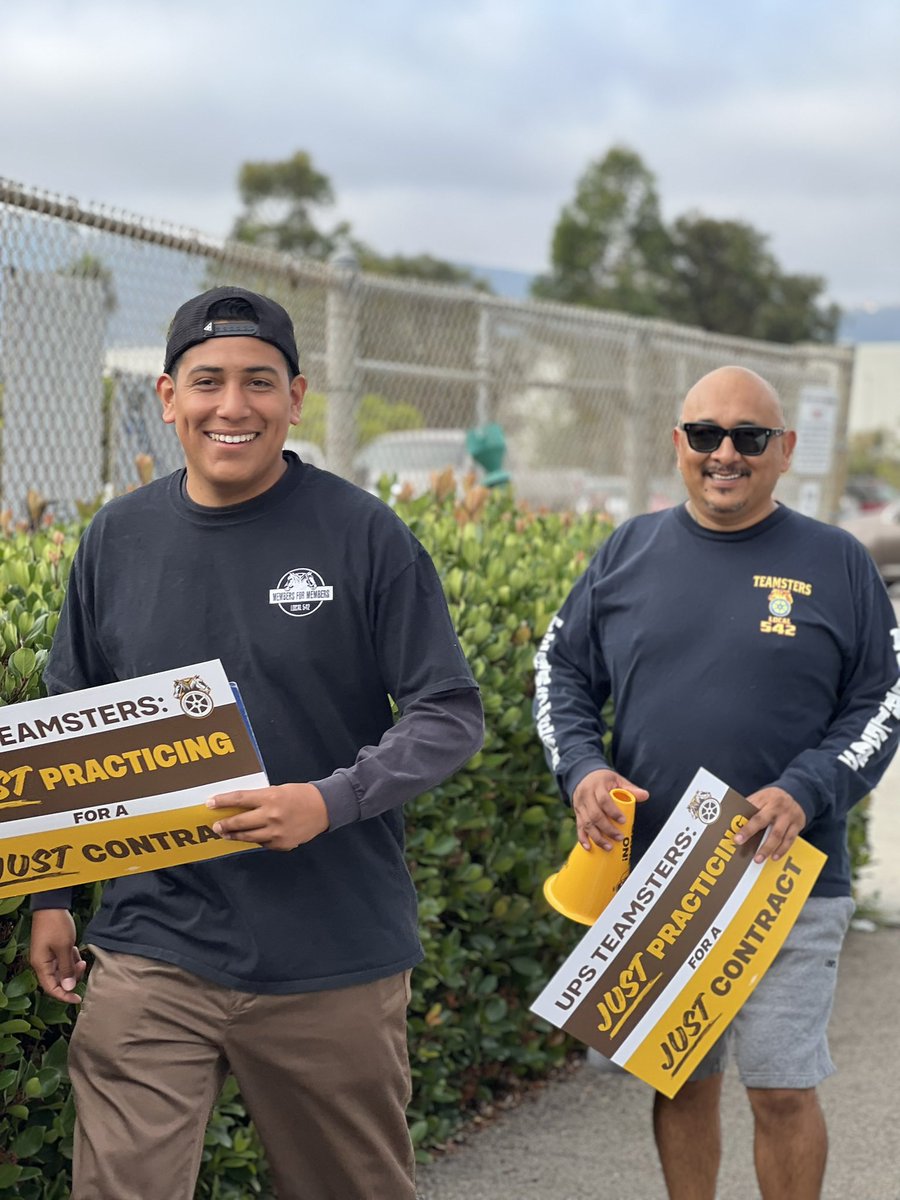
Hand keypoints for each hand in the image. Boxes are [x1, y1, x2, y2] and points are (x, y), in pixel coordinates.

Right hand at [29, 909, 85, 1003]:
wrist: (52, 905)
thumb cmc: (56, 925)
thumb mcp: (65, 947)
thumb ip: (67, 969)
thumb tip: (68, 988)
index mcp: (41, 965)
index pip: (51, 988)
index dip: (64, 996)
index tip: (78, 999)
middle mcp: (42, 962)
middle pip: (57, 980)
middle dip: (72, 977)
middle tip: (82, 966)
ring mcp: (47, 955)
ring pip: (62, 970)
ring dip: (72, 966)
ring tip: (80, 956)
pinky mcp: (52, 948)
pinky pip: (63, 960)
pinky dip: (71, 958)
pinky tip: (76, 950)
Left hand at [207, 783, 329, 850]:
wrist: (324, 809)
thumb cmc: (300, 795)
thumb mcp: (279, 790)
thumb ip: (261, 799)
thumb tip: (240, 807)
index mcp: (270, 797)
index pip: (240, 799)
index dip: (223, 801)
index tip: (210, 803)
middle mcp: (271, 815)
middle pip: (240, 822)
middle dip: (225, 824)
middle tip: (216, 825)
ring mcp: (276, 832)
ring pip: (247, 837)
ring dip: (234, 836)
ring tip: (226, 834)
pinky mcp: (281, 844)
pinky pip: (262, 843)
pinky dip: (256, 839)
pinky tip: (252, 836)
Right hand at [572, 769, 648, 851]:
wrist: (583, 775)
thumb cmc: (602, 779)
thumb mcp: (616, 779)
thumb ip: (630, 788)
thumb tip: (645, 795)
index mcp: (597, 786)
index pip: (604, 800)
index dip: (613, 812)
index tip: (623, 821)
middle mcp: (586, 796)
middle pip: (594, 815)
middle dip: (607, 829)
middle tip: (619, 838)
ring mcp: (580, 806)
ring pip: (586, 823)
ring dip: (597, 837)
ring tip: (608, 846)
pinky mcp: (577, 813)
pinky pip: (578, 827)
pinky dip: (583, 838)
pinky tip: (589, 847)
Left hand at [734, 786, 805, 862]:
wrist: (797, 794)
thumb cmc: (773, 799)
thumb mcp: (761, 797)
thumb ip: (750, 808)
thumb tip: (735, 823)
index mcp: (764, 798)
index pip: (750, 810)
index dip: (741, 823)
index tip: (734, 834)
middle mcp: (777, 806)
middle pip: (762, 820)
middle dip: (750, 832)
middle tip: (740, 843)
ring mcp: (788, 815)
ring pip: (777, 834)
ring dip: (767, 848)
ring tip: (758, 858)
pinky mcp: (797, 824)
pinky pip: (789, 839)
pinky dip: (782, 849)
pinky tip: (774, 856)